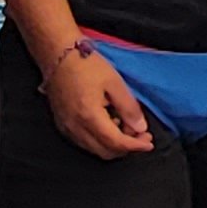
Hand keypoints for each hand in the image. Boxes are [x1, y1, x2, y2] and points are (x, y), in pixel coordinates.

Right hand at [46, 42, 156, 160]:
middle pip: (105, 152)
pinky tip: (109, 124)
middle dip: (126, 147)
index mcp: (89, 116)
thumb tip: (140, 127)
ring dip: (113, 144)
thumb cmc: (86, 65)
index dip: (135, 146)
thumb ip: (128, 107)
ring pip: (95, 149)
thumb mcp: (114, 82)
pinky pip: (84, 142)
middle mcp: (75, 127)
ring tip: (125, 126)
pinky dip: (100, 140)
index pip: (116, 142)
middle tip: (140, 133)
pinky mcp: (62, 125)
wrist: (58, 55)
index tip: (149, 143)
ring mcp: (66, 128)